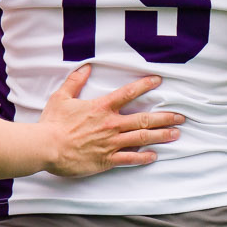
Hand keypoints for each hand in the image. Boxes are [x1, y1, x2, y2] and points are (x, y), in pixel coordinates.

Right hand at [37, 66, 183, 176]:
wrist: (46, 147)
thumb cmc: (52, 123)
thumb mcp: (61, 97)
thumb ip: (75, 81)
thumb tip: (86, 67)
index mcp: (101, 107)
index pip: (128, 93)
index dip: (145, 85)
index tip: (159, 81)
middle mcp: (111, 124)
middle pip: (144, 118)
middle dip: (165, 117)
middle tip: (180, 116)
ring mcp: (111, 143)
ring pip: (142, 138)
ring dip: (161, 136)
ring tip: (176, 134)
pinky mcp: (107, 159)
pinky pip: (130, 159)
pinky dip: (143, 157)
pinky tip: (154, 155)